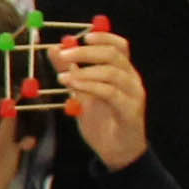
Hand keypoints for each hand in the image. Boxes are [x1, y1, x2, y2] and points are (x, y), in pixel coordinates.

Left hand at [53, 23, 148, 168]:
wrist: (116, 152)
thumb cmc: (101, 121)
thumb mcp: (81, 92)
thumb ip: (70, 70)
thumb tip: (54, 48)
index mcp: (123, 72)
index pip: (120, 47)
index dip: (104, 38)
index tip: (83, 36)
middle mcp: (131, 80)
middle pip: (114, 56)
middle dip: (87, 52)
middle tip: (64, 53)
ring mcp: (133, 95)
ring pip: (112, 73)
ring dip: (85, 71)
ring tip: (63, 76)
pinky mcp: (130, 111)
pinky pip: (110, 93)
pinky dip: (90, 86)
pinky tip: (73, 86)